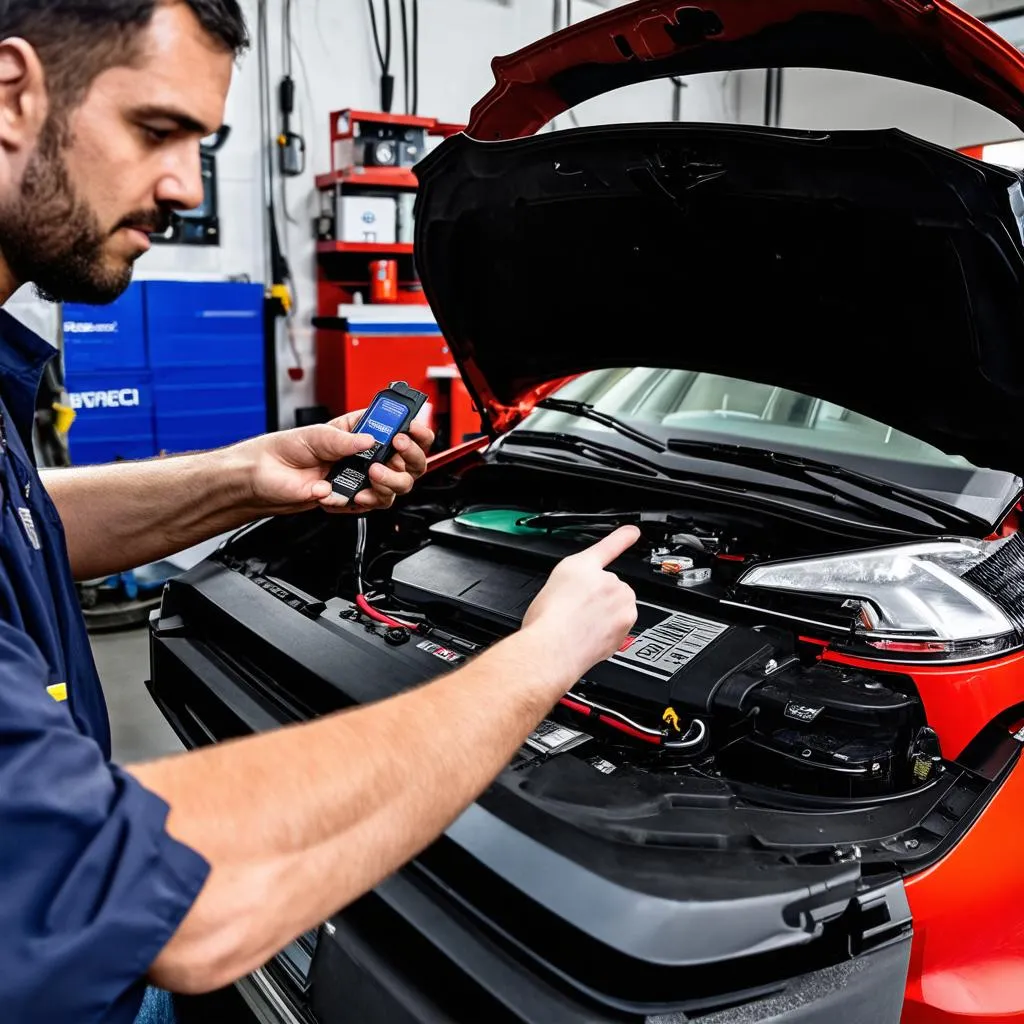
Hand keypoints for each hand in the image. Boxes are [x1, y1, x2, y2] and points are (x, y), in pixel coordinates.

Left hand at [232, 411, 433, 515]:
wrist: (263, 480)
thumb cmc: (284, 451)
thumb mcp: (315, 435)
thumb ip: (343, 440)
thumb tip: (368, 440)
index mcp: (360, 431)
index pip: (399, 428)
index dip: (414, 429)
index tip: (410, 430)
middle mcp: (366, 456)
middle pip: (410, 460)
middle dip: (410, 457)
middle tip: (395, 451)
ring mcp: (362, 479)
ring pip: (399, 485)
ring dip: (390, 481)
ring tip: (371, 475)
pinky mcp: (352, 500)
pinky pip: (374, 504)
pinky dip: (365, 501)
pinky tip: (350, 495)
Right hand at [522, 526, 639, 685]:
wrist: (553, 649)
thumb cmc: (546, 621)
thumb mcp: (552, 588)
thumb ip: (573, 583)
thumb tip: (583, 592)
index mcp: (582, 566)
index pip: (607, 547)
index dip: (621, 538)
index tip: (633, 532)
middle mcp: (606, 579)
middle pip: (609, 587)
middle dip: (598, 599)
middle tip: (576, 612)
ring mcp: (619, 601)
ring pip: (617, 606)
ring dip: (604, 615)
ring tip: (580, 626)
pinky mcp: (626, 623)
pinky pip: (620, 625)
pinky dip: (609, 631)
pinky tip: (588, 636)